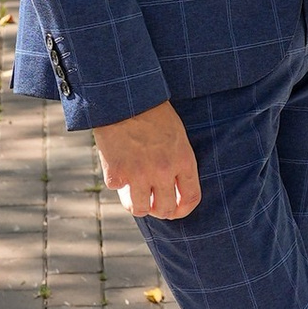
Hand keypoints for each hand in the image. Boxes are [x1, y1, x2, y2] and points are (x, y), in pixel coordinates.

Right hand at [95, 100, 200, 223]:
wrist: (124, 98)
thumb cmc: (152, 112)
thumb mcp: (176, 135)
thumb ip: (176, 161)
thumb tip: (171, 187)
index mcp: (183, 160)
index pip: (191, 198)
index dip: (184, 209)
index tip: (176, 209)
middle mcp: (163, 172)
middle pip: (166, 210)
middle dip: (160, 210)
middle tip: (153, 204)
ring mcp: (138, 174)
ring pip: (140, 209)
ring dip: (137, 204)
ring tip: (134, 194)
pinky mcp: (116, 174)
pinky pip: (117, 189)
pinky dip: (116, 181)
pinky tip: (116, 166)